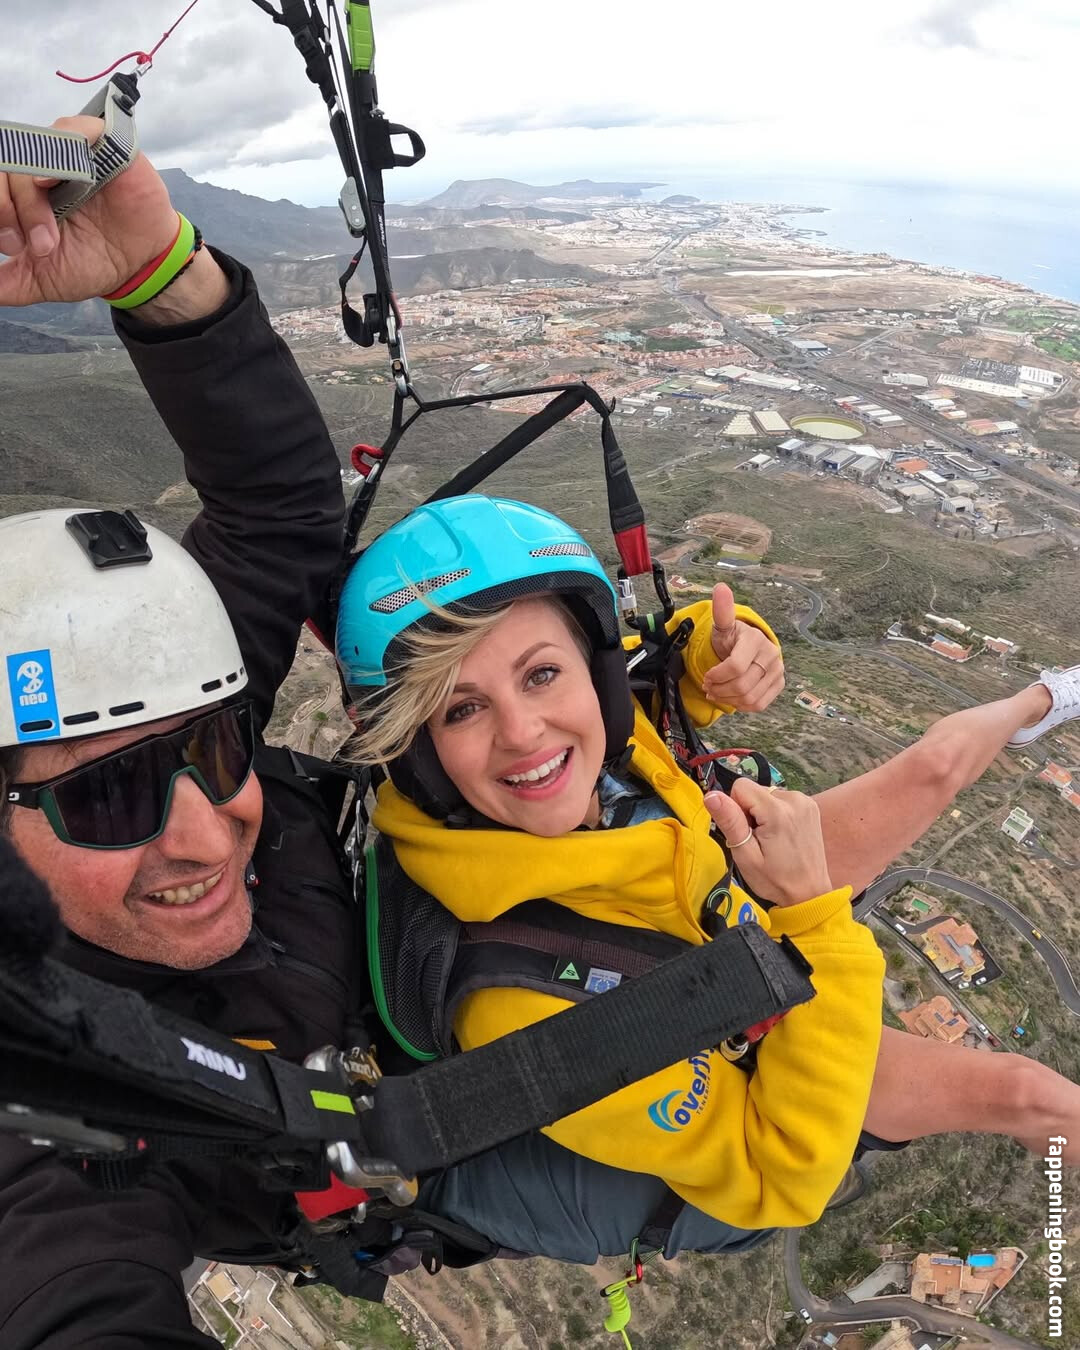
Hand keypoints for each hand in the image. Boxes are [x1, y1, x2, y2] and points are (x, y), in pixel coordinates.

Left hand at [0, 115, 177, 304]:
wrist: (143, 267)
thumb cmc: (96, 262)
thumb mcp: (45, 279)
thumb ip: (11, 283)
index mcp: (23, 192)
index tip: (13, 246)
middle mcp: (42, 166)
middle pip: (6, 165)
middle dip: (9, 206)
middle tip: (38, 245)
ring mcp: (71, 153)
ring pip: (32, 148)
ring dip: (30, 191)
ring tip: (49, 231)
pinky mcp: (103, 145)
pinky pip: (74, 128)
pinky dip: (58, 148)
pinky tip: (51, 180)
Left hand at [702, 583, 783, 712]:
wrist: (750, 646)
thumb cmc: (733, 637)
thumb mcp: (724, 625)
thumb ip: (721, 610)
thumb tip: (720, 587)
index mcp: (756, 640)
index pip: (735, 667)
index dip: (717, 676)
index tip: (707, 676)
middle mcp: (771, 656)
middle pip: (742, 685)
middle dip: (720, 689)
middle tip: (709, 687)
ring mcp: (778, 671)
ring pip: (750, 698)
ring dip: (728, 699)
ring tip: (717, 692)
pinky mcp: (779, 684)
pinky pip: (759, 704)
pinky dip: (742, 705)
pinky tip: (732, 697)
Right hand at [704, 779, 832, 906]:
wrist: (809, 892)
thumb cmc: (775, 879)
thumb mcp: (746, 855)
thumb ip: (730, 821)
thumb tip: (711, 796)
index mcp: (777, 811)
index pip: (740, 787)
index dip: (736, 809)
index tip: (747, 832)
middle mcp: (794, 799)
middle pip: (754, 791)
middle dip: (750, 812)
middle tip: (759, 840)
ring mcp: (805, 801)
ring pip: (766, 795)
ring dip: (763, 813)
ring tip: (772, 840)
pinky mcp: (810, 806)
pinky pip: (781, 800)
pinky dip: (776, 814)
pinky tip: (782, 835)